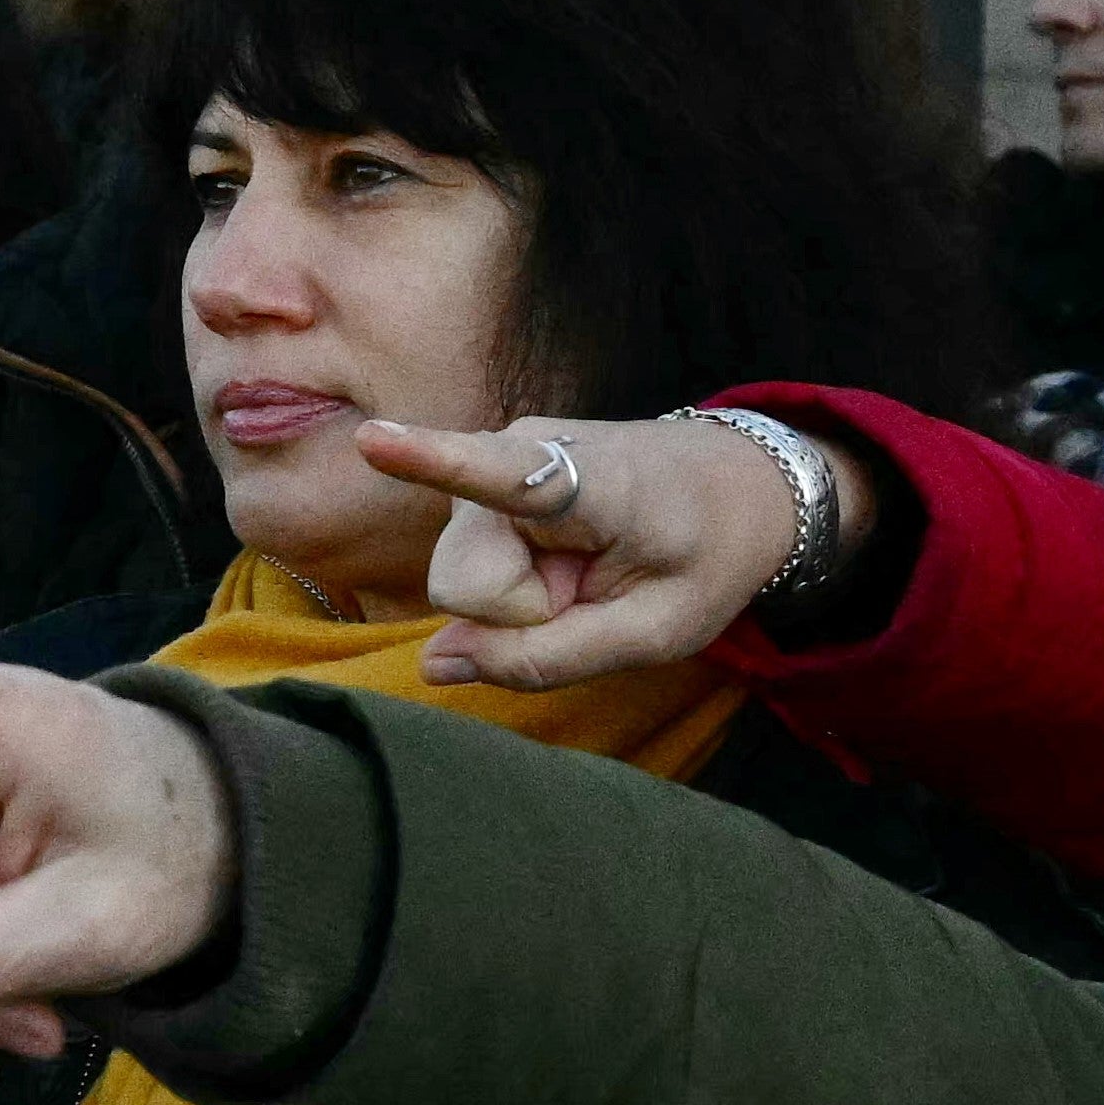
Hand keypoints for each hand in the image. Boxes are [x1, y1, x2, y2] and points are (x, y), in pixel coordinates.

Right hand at [375, 412, 868, 688]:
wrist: (733, 484)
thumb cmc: (702, 555)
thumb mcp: (657, 631)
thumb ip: (550, 658)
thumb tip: (434, 665)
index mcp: (588, 479)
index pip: (497, 474)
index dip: (429, 462)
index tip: (370, 439)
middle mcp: (519, 449)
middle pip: (464, 586)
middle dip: (523, 614)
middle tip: (592, 589)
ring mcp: (492, 458)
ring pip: (459, 584)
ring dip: (523, 600)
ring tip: (585, 569)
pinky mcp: (480, 477)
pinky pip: (468, 566)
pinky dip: (515, 583)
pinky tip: (561, 560)